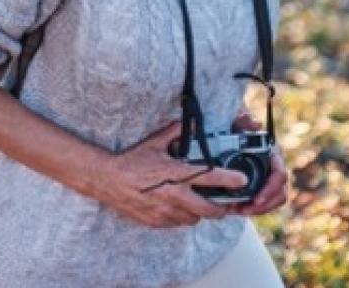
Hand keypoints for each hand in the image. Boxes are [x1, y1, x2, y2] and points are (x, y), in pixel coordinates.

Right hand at [85, 121, 246, 227]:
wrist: (106, 180)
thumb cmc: (131, 161)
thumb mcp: (154, 143)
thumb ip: (175, 132)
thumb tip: (190, 124)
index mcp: (175, 173)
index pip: (209, 177)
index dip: (229, 179)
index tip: (242, 180)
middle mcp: (173, 195)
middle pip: (209, 210)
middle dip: (221, 208)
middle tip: (226, 203)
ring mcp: (165, 212)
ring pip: (194, 219)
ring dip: (199, 213)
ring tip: (197, 203)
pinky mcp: (156, 222)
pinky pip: (177, 224)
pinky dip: (181, 217)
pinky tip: (178, 207)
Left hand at [229, 112, 287, 215]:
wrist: (230, 135)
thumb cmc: (236, 129)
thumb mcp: (237, 123)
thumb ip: (244, 121)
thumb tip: (255, 124)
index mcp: (273, 153)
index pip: (280, 174)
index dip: (270, 189)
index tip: (256, 199)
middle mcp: (276, 166)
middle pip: (281, 192)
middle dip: (265, 204)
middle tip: (245, 210)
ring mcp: (272, 177)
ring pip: (276, 199)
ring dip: (261, 209)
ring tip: (241, 211)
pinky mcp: (265, 186)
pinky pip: (268, 202)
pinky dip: (256, 208)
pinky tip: (240, 209)